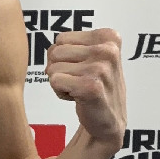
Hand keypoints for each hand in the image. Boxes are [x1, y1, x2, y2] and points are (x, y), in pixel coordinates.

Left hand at [46, 28, 125, 152]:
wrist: (108, 121)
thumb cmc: (96, 86)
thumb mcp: (92, 57)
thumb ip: (70, 46)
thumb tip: (50, 51)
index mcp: (108, 37)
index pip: (61, 39)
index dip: (65, 57)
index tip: (82, 68)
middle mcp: (107, 50)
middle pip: (55, 52)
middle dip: (60, 69)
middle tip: (79, 81)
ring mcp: (100, 68)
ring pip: (52, 68)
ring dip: (60, 82)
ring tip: (79, 88)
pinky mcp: (91, 86)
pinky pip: (54, 81)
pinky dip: (60, 92)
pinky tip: (77, 97)